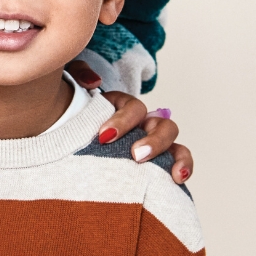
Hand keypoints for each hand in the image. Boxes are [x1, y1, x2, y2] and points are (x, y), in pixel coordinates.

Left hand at [65, 60, 193, 184]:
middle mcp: (144, 125)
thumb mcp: (75, 93)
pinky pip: (178, 165)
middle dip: (153, 141)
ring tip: (172, 174)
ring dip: (177, 157)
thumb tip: (94, 81)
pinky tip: (178, 180)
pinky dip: (184, 169)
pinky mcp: (157, 167)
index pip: (133, 108)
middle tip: (135, 156)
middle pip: (162, 126)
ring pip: (175, 145)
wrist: (71, 149)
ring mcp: (153, 146)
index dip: (122, 121)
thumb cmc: (76, 120)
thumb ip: (81, 74)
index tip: (103, 137)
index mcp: (125, 107)